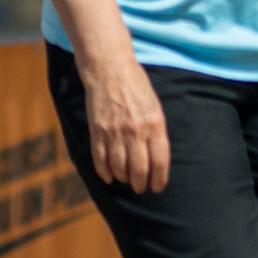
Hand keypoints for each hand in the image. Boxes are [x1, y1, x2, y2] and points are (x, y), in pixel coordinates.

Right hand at [83, 56, 169, 192]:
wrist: (110, 69)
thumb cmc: (136, 86)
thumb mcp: (155, 107)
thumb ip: (156, 132)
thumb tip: (156, 159)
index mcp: (155, 124)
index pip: (160, 162)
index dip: (159, 180)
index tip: (157, 187)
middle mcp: (136, 131)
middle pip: (139, 170)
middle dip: (140, 184)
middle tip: (140, 187)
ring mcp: (115, 132)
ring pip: (120, 168)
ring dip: (124, 179)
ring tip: (126, 180)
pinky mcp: (97, 130)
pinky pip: (100, 159)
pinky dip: (105, 172)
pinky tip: (109, 176)